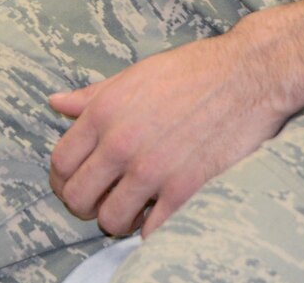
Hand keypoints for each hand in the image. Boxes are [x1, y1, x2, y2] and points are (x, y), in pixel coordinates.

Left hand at [48, 30, 291, 237]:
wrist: (248, 76)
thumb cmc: (192, 70)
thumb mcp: (134, 75)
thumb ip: (93, 95)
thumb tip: (55, 103)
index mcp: (104, 112)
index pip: (61, 162)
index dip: (64, 179)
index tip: (78, 183)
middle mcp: (120, 143)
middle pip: (78, 197)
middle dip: (86, 204)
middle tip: (103, 199)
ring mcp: (152, 170)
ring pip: (111, 220)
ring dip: (119, 220)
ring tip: (133, 208)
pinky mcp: (184, 190)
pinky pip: (151, 232)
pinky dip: (152, 230)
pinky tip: (160, 214)